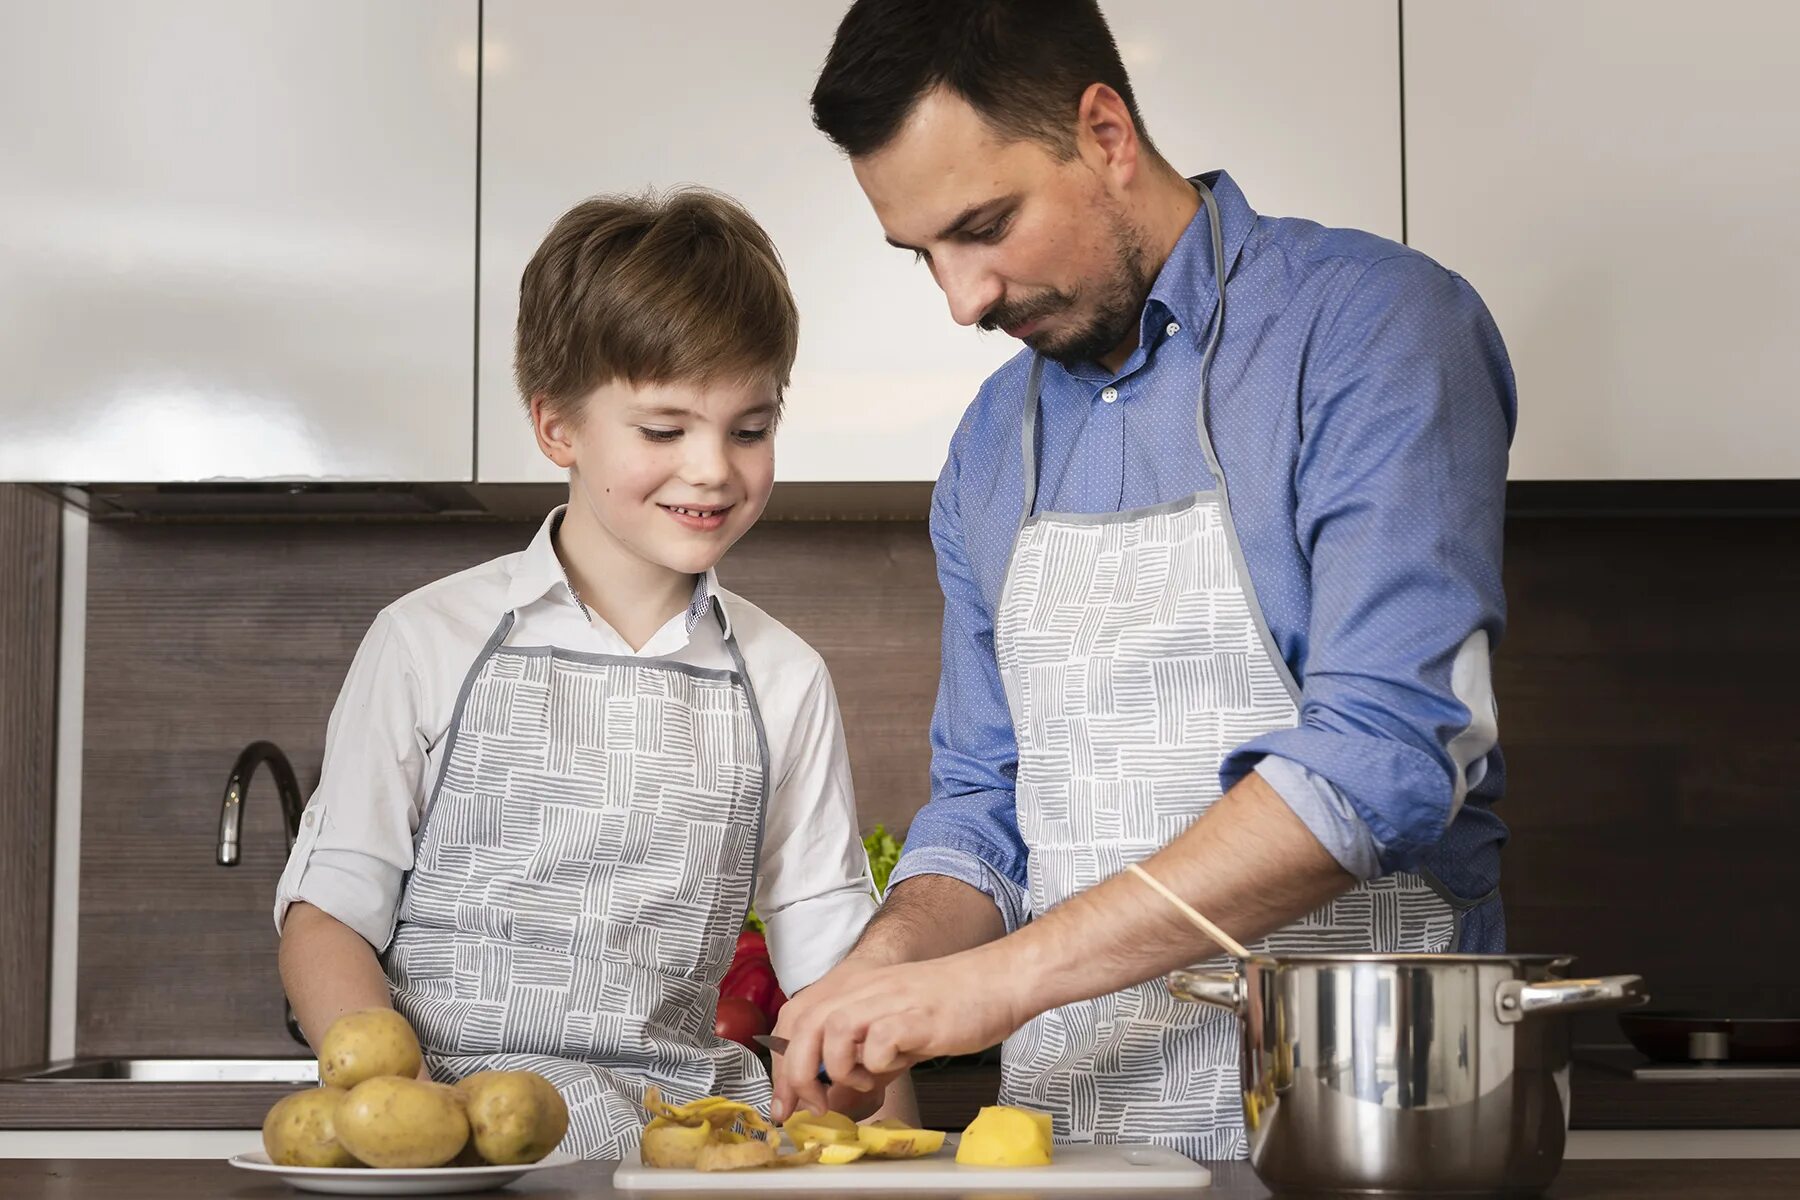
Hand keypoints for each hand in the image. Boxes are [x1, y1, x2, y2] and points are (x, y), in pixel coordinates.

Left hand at [771, 949, 1025, 1121]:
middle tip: (813, 1106)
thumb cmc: (951, 1003)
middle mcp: (864, 989)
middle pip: (802, 1027)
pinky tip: (898, 1065)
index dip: (780, 1062)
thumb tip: (833, 1093)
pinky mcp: (914, 1018)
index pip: (793, 1018)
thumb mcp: (894, 1024)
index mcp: (853, 988)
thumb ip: (861, 1053)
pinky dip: (879, 1066)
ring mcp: (888, 1001)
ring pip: (832, 1033)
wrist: (997, 981)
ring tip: (866, 1080)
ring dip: (840, 1070)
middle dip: (797, 1076)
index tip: (785, 1100)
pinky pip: (878, 1046)